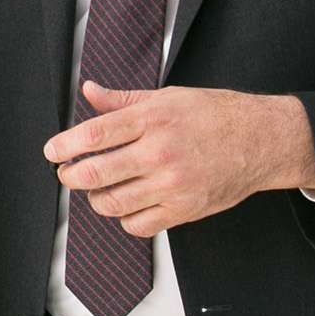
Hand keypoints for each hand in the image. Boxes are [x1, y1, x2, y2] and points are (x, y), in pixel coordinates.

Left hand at [46, 83, 314, 237]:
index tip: (52, 151)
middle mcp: (160, 152)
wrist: (262, 141)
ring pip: (111, 203)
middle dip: (71, 176)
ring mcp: (172, 184)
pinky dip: (125, 218)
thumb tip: (89, 90)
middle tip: (68, 173)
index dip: (65, 145)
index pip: (94, 134)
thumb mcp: (168, 97)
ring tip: (98, 189)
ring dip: (96, 198)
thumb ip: (123, 100)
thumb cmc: (216, 115)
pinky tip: (128, 204)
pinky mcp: (184, 210)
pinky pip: (138, 225)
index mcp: (153, 119)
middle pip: (95, 173)